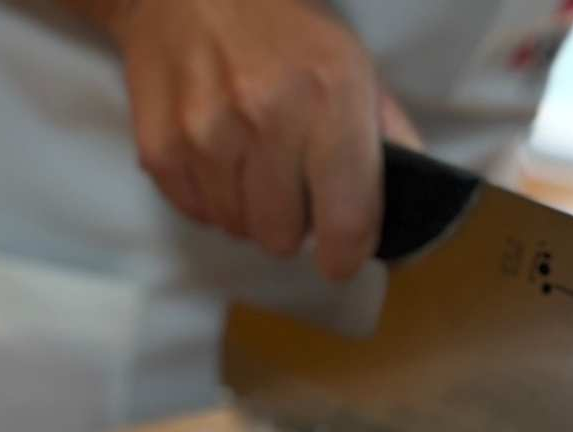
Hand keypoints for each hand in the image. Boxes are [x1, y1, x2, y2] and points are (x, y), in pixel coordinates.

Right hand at [109, 0, 413, 279]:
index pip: (346, 219)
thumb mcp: (352, 65)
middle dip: (291, 224)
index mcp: (329, 96)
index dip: (346, 254)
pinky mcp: (161, 150)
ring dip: (249, 211)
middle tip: (290, 187)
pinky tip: (217, 157)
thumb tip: (411, 202)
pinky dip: (211, 199)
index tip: (341, 259)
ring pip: (239, 229)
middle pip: (283, 238)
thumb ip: (386, 136)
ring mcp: (207, 136)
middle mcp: (266, 118)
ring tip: (251, 165)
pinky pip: (198, 214)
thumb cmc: (283, 29)